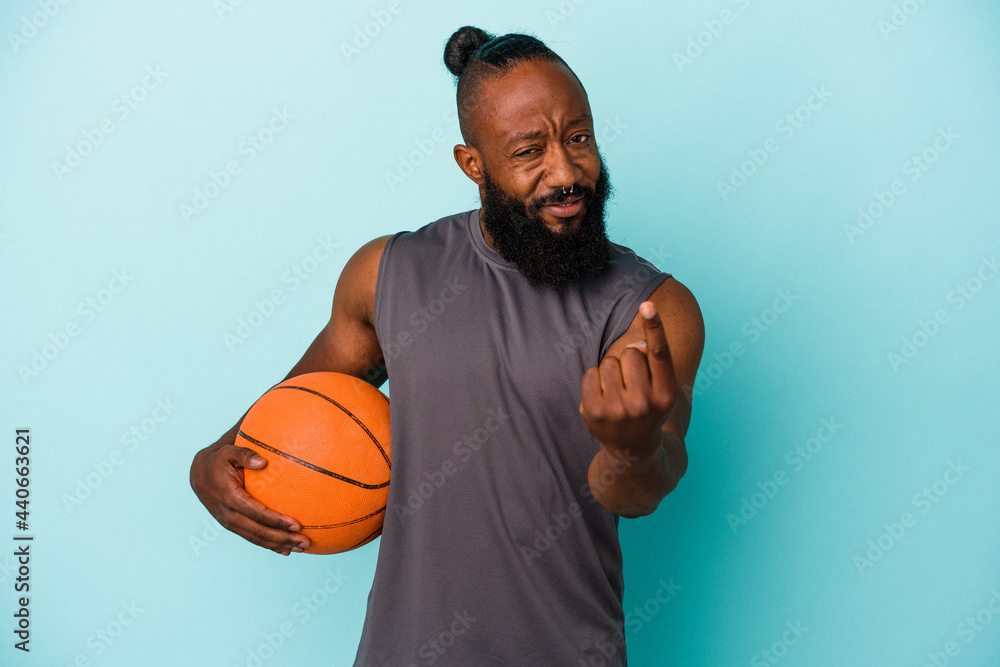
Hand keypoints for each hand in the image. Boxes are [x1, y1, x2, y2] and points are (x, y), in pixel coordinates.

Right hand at [189, 442, 310, 555]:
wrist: (199, 474)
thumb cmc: (219, 460)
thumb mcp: (228, 452)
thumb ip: (244, 454)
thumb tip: (263, 461)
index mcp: (230, 498)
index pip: (257, 514)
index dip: (277, 521)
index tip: (297, 524)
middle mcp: (229, 515)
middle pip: (259, 532)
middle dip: (283, 538)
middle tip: (305, 542)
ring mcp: (229, 523)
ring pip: (256, 539)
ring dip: (279, 545)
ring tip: (300, 548)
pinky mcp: (232, 526)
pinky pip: (252, 538)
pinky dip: (269, 546)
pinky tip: (285, 550)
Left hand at [580, 301, 677, 459]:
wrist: (632, 448)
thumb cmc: (647, 409)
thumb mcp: (661, 389)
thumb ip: (654, 363)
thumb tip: (637, 345)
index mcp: (666, 395)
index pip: (660, 354)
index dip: (654, 326)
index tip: (647, 304)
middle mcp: (644, 404)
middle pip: (631, 354)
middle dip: (629, 361)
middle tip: (631, 384)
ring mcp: (618, 410)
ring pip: (609, 362)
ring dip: (611, 370)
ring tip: (617, 392)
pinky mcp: (594, 412)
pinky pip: (590, 373)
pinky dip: (594, 379)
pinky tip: (602, 395)